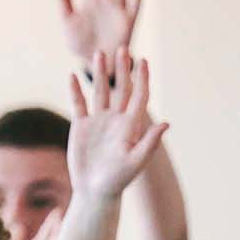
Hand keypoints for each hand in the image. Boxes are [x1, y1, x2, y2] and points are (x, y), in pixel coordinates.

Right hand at [65, 49, 167, 200]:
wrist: (95, 190)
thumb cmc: (118, 179)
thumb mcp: (136, 161)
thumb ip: (149, 142)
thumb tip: (166, 123)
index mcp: (131, 124)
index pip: (139, 95)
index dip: (142, 78)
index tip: (142, 61)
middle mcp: (115, 118)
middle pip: (120, 88)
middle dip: (122, 69)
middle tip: (123, 48)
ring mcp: (98, 121)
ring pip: (99, 91)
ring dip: (99, 73)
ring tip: (99, 54)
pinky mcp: (81, 126)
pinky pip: (78, 104)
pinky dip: (75, 90)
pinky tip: (72, 76)